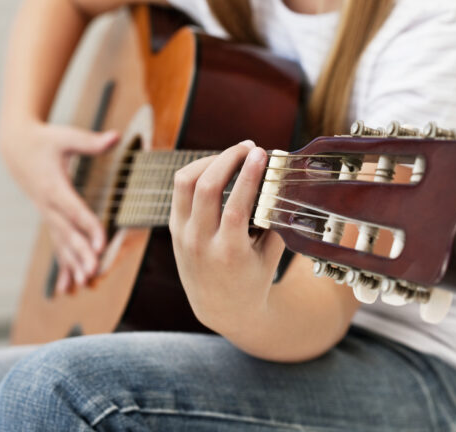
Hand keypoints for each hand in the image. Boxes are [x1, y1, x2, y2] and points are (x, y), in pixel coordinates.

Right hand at [0, 121, 118, 292]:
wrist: (15, 147)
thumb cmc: (44, 140)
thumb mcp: (66, 136)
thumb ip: (91, 142)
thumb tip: (116, 137)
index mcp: (54, 186)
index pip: (74, 209)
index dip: (89, 226)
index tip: (101, 243)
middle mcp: (48, 205)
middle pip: (67, 233)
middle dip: (80, 253)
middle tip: (93, 272)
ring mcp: (47, 214)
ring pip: (61, 243)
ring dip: (72, 265)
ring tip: (84, 284)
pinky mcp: (48, 218)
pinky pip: (56, 245)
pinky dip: (63, 266)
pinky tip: (69, 288)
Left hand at [169, 140, 284, 335]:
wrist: (219, 308)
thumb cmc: (251, 280)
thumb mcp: (270, 256)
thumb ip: (275, 220)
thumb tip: (281, 180)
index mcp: (228, 254)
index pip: (235, 207)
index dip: (248, 175)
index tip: (261, 153)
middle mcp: (199, 242)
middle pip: (205, 187)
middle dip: (228, 158)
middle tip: (249, 147)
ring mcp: (182, 234)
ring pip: (185, 181)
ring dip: (210, 160)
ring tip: (233, 155)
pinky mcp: (174, 227)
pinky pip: (181, 188)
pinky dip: (198, 171)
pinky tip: (218, 166)